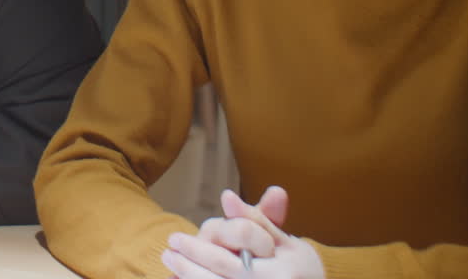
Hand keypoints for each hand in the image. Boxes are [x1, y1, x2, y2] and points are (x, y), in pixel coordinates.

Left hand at [162, 186, 324, 278]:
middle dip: (186, 263)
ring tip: (172, 261)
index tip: (175, 238)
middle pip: (215, 278)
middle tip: (167, 250)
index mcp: (278, 274)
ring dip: (187, 275)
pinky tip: (182, 278)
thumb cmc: (299, 267)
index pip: (225, 261)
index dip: (197, 250)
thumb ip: (255, 219)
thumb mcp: (284, 241)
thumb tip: (226, 196)